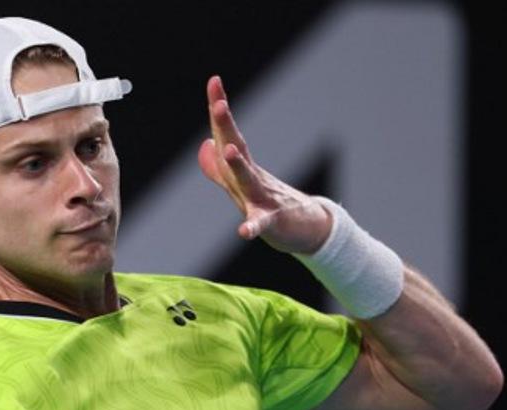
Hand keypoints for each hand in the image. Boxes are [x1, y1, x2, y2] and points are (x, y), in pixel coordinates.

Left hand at [197, 75, 332, 255]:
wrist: (302, 228)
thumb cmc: (267, 204)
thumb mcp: (239, 185)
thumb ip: (218, 168)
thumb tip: (204, 146)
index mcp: (241, 168)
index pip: (227, 135)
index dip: (218, 110)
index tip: (214, 80)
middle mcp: (251, 177)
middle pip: (235, 148)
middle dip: (226, 126)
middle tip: (218, 104)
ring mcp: (262, 198)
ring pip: (248, 180)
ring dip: (238, 166)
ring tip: (228, 151)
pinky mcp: (270, 220)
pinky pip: (260, 223)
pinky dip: (252, 226)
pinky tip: (244, 232)